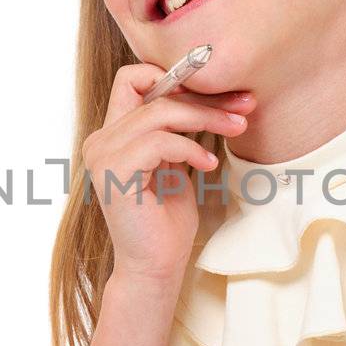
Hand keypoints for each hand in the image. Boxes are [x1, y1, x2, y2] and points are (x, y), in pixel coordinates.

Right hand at [82, 61, 254, 282]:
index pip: (134, 79)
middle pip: (154, 92)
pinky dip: (190, 147)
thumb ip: (177, 130)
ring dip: (206, 118)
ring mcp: (103, 155)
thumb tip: (214, 95)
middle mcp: (101, 140)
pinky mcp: (115, 173)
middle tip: (244, 106)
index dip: (176, 79)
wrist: (156, 266)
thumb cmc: (167, 221)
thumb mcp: (176, 163)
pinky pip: (159, 140)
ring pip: (160, 112)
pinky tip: (209, 164)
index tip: (218, 93)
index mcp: (113, 135)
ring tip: (236, 130)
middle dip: (206, 96)